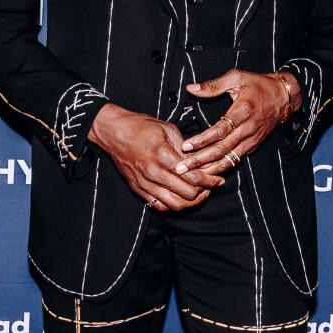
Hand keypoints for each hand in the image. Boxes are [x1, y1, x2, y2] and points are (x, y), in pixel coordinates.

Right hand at [88, 104, 224, 210]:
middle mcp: (154, 173)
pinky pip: (159, 205)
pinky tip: (180, 197)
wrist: (113, 132)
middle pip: (187, 193)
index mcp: (163, 155)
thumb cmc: (140, 127)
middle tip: (211, 186)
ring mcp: (145, 184)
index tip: (218, 180)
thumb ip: (184, 148)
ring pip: (174, 204)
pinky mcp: (138, 189)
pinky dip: (173, 205)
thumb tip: (198, 161)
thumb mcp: (167, 129)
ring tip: (198, 195)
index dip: (210, 181)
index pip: (193, 177)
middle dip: (204, 192)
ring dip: (190, 202)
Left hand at [177, 70, 301, 173]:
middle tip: (182, 168)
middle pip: (221, 150)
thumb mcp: (237, 77)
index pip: (219, 131)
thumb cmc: (260, 85)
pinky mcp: (253, 146)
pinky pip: (235, 160)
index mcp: (242, 111)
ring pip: (228, 159)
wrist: (285, 96)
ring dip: (209, 168)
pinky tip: (208, 172)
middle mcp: (247, 129)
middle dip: (200, 161)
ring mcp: (251, 140)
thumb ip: (213, 85)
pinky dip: (221, 168)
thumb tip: (191, 88)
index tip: (186, 146)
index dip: (201, 140)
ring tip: (191, 174)